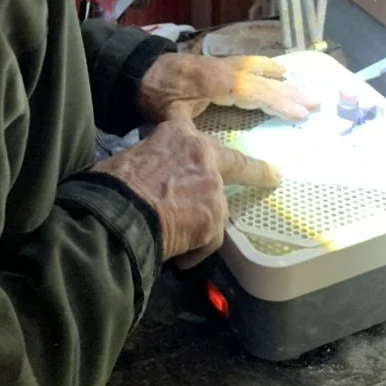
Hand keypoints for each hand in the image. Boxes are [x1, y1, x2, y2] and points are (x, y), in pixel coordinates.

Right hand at [93, 119, 279, 268]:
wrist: (118, 214)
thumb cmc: (113, 184)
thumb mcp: (130, 158)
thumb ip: (150, 161)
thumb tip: (145, 177)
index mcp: (178, 134)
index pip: (192, 127)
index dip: (200, 137)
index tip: (210, 142)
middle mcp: (203, 154)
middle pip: (235, 162)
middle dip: (255, 170)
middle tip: (272, 175)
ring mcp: (213, 188)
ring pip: (216, 208)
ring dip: (202, 222)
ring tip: (178, 239)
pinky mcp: (215, 218)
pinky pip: (209, 239)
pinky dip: (195, 250)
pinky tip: (178, 258)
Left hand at [138, 53, 320, 122]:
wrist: (136, 69)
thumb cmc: (153, 94)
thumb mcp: (170, 115)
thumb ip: (188, 130)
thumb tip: (202, 152)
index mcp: (216, 81)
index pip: (253, 91)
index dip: (278, 102)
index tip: (300, 114)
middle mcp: (223, 69)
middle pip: (261, 79)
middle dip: (288, 91)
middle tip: (315, 102)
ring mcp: (220, 63)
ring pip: (256, 67)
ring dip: (279, 77)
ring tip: (301, 84)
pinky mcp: (215, 63)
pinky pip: (247, 64)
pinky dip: (264, 68)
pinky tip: (275, 71)